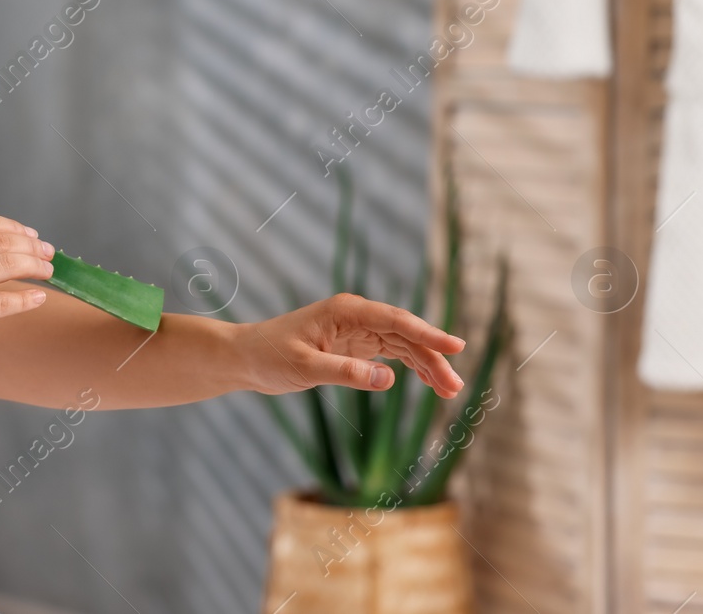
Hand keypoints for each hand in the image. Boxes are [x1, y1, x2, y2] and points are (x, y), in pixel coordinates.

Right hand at [0, 213, 53, 379]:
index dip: (14, 228)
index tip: (32, 236)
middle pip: (0, 242)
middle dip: (31, 247)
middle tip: (49, 254)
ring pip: (6, 266)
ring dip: (34, 268)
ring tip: (49, 271)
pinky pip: (3, 303)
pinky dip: (26, 299)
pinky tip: (39, 297)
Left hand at [238, 293, 466, 397]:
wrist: (246, 357)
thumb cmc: (270, 356)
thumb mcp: (306, 367)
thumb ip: (346, 373)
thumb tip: (389, 381)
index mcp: (346, 311)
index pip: (396, 320)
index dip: (428, 334)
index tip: (456, 347)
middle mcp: (356, 316)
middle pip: (405, 334)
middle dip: (433, 358)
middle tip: (455, 387)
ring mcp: (356, 330)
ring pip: (402, 345)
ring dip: (426, 365)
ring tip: (449, 390)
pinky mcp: (353, 346)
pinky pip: (391, 354)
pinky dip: (410, 367)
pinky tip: (427, 382)